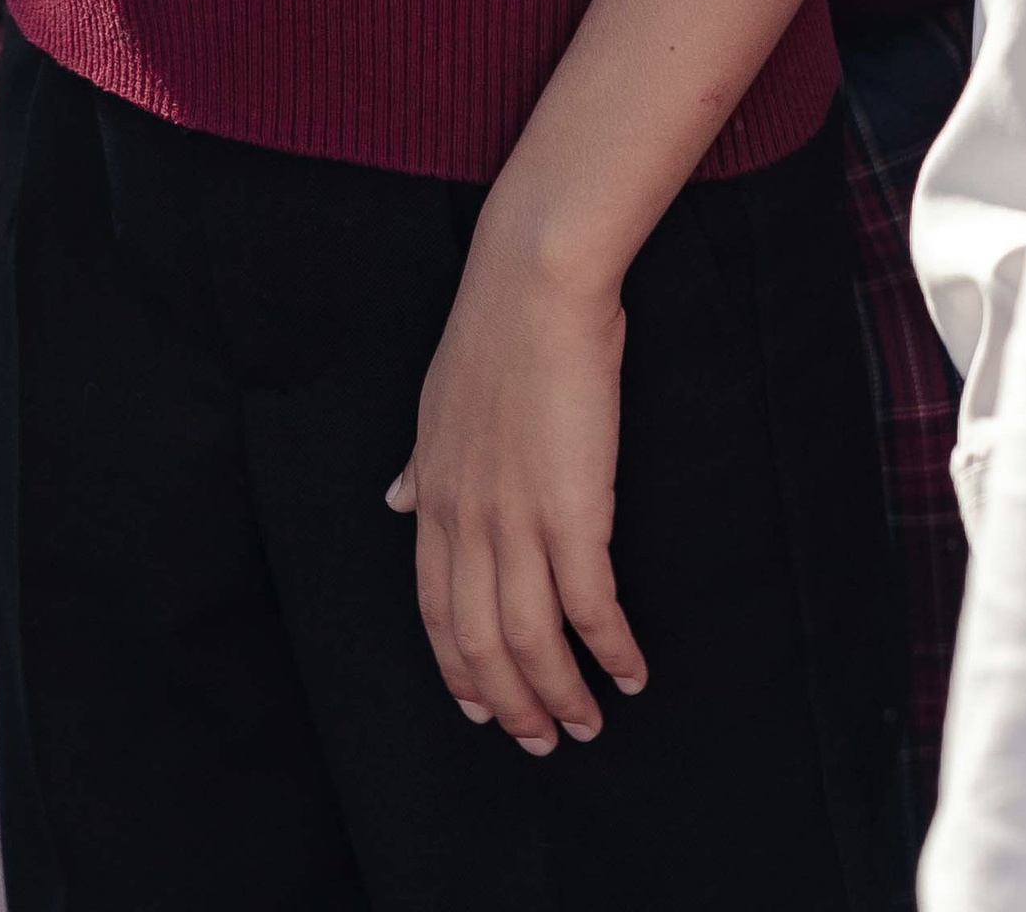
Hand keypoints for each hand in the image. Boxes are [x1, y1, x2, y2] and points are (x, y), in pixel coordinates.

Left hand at [389, 214, 644, 754]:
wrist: (532, 284)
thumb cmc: (493, 333)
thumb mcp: (436, 403)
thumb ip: (421, 464)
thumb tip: (394, 501)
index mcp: (435, 495)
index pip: (435, 608)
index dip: (457, 667)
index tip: (482, 709)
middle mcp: (466, 520)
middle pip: (481, 642)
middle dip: (511, 704)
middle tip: (543, 742)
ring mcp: (517, 519)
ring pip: (531, 641)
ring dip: (562, 695)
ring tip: (590, 724)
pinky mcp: (573, 511)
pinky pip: (591, 607)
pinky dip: (611, 651)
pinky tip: (630, 672)